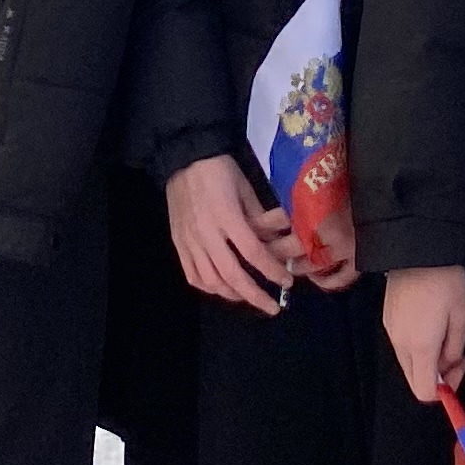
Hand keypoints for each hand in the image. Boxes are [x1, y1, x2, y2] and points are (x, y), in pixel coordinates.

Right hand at [166, 155, 296, 312]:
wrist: (184, 157)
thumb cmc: (220, 170)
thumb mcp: (246, 188)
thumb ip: (260, 219)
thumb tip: (279, 242)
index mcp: (227, 216)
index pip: (253, 252)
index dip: (272, 271)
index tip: (287, 281)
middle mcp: (206, 233)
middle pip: (232, 274)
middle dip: (255, 295)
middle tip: (273, 307)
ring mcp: (189, 240)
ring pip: (211, 280)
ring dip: (233, 294)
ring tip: (250, 298)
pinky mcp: (178, 243)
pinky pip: (192, 275)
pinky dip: (209, 288)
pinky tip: (223, 289)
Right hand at [383, 265, 464, 405]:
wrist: (417, 249)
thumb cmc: (445, 282)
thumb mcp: (462, 316)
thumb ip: (454, 348)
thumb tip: (447, 365)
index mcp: (420, 346)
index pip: (425, 391)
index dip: (445, 390)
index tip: (460, 367)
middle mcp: (400, 343)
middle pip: (414, 379)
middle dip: (437, 375)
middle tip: (455, 354)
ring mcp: (390, 331)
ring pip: (408, 363)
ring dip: (427, 360)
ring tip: (444, 334)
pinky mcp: (387, 319)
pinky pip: (402, 346)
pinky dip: (417, 346)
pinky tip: (430, 324)